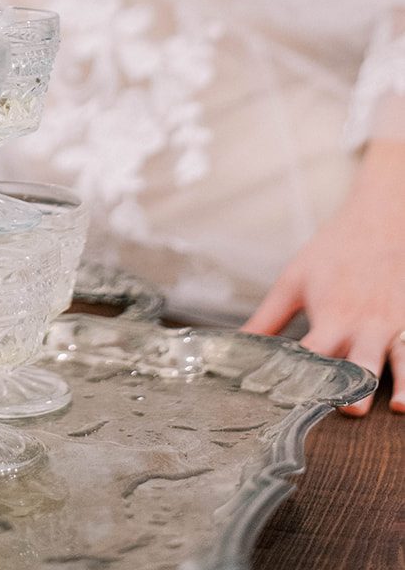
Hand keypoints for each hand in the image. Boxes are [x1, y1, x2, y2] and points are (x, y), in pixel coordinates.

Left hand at [242, 140, 404, 415]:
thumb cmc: (333, 252)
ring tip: (395, 406)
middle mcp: (363, 325)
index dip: (302, 380)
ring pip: (398, 359)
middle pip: (358, 361)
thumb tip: (238, 345)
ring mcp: (392, 325)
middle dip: (353, 386)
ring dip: (399, 383)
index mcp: (330, 316)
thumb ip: (267, 319)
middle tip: (348, 408)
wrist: (378, 218)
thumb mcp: (294, 280)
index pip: (313, 355)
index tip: (289, 402)